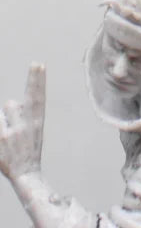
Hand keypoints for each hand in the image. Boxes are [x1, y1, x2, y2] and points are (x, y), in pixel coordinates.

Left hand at [0, 65, 45, 180]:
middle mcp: (23, 126)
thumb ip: (25, 114)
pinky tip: (4, 144)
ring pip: (1, 116)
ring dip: (2, 124)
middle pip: (11, 105)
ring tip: (8, 140)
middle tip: (31, 73)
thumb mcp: (34, 130)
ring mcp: (9, 134)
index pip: (37, 96)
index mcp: (36, 121)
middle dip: (10, 112)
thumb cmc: (29, 149)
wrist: (26, 174)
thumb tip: (12, 102)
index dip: (37, 80)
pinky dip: (0, 129)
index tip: (38, 64)